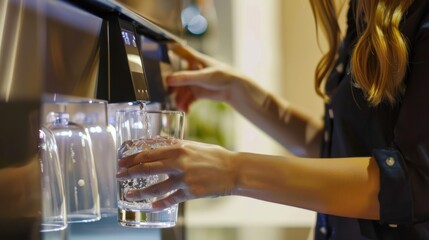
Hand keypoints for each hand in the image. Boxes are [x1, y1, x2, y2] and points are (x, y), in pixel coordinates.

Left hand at [116, 140, 236, 209]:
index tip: (121, 163)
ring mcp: (185, 179)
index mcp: (179, 149)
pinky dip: (160, 203)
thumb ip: (175, 145)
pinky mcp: (191, 192)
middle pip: (147, 169)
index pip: (148, 154)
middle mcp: (179, 163)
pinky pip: (171, 199)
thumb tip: (159, 143)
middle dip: (129, 173)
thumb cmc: (214, 156)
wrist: (233, 170)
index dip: (132, 159)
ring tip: (130, 195)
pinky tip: (152, 205)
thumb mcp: (193, 145)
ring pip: (156, 187)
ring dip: (140, 192)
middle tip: (118, 177)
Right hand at [167, 43, 246, 111]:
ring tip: (180, 107)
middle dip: (172, 87)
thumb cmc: (223, 76)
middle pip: (176, 77)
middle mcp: (191, 70)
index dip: (167, 47)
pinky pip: (187, 99)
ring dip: (179, 99)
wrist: (235, 89)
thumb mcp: (203, 76)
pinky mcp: (197, 92)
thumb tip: (168, 80)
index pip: (178, 50)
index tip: (156, 47)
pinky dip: (185, 105)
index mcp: (193, 59)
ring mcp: (193, 82)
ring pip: (181, 90)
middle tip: (167, 95)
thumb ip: (186, 78)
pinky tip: (185, 111)